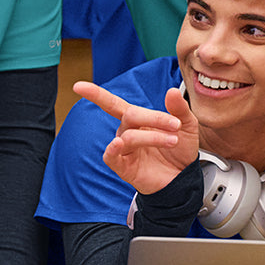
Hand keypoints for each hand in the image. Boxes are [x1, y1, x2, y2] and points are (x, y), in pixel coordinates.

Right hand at [74, 81, 199, 193]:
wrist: (184, 178)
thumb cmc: (180, 149)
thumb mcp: (186, 125)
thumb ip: (179, 108)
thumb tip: (172, 91)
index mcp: (137, 119)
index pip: (113, 103)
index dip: (95, 94)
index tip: (78, 86)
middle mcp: (126, 132)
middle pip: (130, 115)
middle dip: (154, 118)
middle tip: (175, 125)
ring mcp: (123, 150)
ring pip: (129, 135)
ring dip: (153, 136)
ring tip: (173, 140)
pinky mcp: (123, 167)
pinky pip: (111, 155)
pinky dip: (113, 148)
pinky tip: (119, 143)